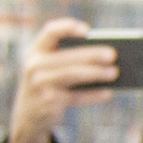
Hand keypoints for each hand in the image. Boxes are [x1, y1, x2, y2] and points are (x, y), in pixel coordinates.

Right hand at [7, 18, 117, 142]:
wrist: (29, 115)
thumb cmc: (49, 84)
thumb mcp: (50, 68)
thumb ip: (69, 59)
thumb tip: (105, 58)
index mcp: (35, 50)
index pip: (50, 32)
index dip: (68, 28)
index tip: (88, 30)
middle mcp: (33, 65)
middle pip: (65, 57)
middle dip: (91, 55)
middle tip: (112, 54)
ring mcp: (39, 85)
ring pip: (71, 75)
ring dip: (95, 73)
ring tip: (114, 72)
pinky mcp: (47, 103)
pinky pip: (74, 97)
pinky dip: (92, 94)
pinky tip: (107, 92)